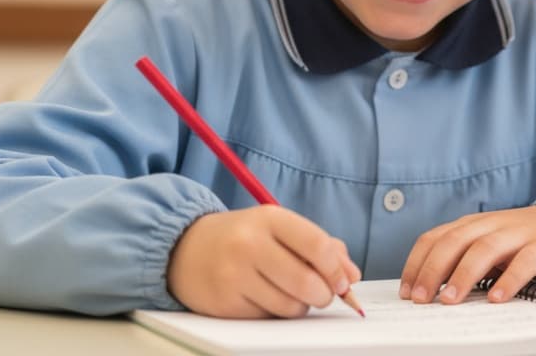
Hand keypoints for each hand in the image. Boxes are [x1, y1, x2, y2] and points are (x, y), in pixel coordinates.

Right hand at [166, 206, 360, 317]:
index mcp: (270, 218)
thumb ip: (320, 246)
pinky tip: (266, 298)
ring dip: (300, 306)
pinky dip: (275, 314)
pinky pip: (267, 318)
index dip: (336, 269)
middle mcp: (250, 244)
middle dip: (324, 294)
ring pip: (289, 306)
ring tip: (291, 294)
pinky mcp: (223, 303)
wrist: (184, 248)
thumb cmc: (243, 237)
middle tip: (323, 294)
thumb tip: (351, 275)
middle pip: (306, 281)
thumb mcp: (280, 228)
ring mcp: (234, 275)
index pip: (316, 245)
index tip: (344, 282)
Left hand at [399, 203, 535, 304]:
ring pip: (485, 249)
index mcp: (473, 225)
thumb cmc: (525, 239)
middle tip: (421, 299)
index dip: (417, 263)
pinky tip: (497, 298)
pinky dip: (509, 279)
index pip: (435, 238)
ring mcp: (518, 233)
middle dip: (433, 270)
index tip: (406, 291)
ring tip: (450, 300)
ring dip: (463, 275)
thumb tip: (428, 290)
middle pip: (454, 242)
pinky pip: (524, 262)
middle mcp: (491, 225)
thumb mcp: (490, 243)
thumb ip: (464, 258)